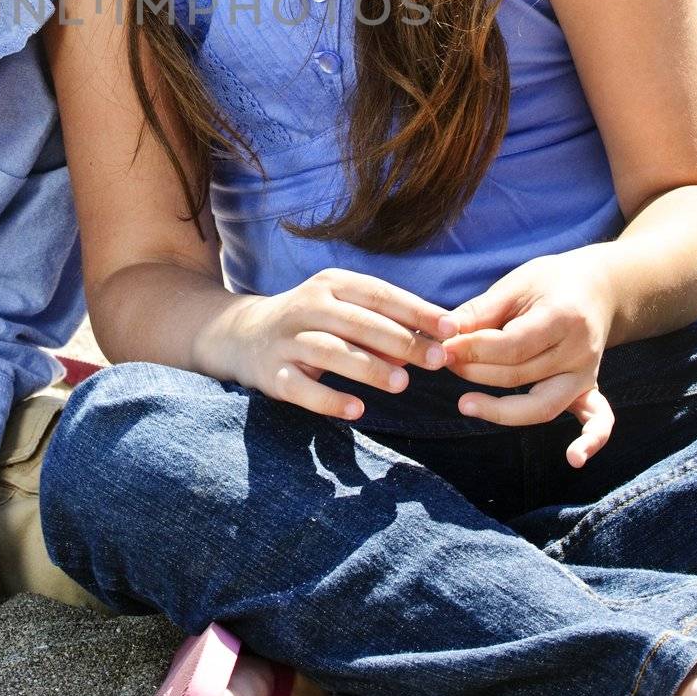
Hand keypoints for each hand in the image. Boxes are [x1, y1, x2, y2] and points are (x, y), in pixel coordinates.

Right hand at [209, 267, 450, 419]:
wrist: (243, 334)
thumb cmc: (312, 322)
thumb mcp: (343, 311)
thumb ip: (384, 325)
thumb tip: (427, 347)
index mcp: (331, 284)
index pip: (381, 295)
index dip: (418, 311)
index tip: (453, 328)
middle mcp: (308, 307)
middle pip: (360, 323)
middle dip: (402, 341)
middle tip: (439, 360)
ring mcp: (288, 340)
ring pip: (332, 352)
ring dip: (369, 367)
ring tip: (403, 384)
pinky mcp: (273, 373)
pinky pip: (302, 388)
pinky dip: (329, 399)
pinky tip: (356, 411)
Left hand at [438, 245, 617, 465]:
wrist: (597, 288)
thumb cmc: (550, 283)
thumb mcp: (516, 283)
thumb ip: (482, 310)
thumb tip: (445, 331)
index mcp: (562, 318)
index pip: (512, 346)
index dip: (473, 350)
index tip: (442, 347)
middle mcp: (579, 351)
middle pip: (520, 376)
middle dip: (475, 372)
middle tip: (443, 362)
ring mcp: (587, 374)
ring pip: (544, 405)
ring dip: (502, 411)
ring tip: (464, 404)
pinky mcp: (590, 388)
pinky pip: (599, 420)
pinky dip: (592, 441)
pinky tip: (574, 459)